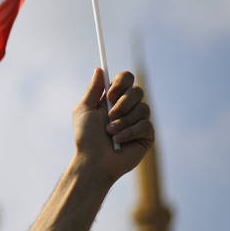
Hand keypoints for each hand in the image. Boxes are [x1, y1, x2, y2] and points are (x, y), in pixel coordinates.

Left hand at [73, 68, 153, 184]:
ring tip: (110, 132)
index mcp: (113, 99)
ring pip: (143, 108)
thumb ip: (94, 89)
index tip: (110, 94)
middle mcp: (128, 107)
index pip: (126, 79)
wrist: (93, 161)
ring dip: (123, 121)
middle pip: (137, 91)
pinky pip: (145, 125)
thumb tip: (99, 69)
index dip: (121, 82)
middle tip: (109, 114)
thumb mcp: (84, 109)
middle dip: (122, 103)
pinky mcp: (147, 135)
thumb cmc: (86, 137)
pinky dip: (128, 132)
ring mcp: (139, 121)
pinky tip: (118, 141)